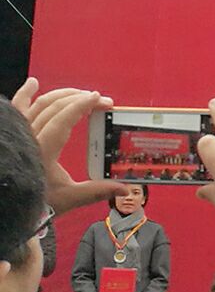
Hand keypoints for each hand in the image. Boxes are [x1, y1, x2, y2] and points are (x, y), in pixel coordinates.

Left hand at [11, 81, 127, 213]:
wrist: (9, 208)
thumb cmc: (38, 203)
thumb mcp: (70, 198)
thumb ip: (98, 191)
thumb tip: (125, 189)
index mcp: (44, 151)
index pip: (64, 119)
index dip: (82, 105)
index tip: (100, 99)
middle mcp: (30, 137)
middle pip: (54, 108)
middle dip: (79, 99)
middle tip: (100, 100)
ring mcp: (20, 133)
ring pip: (38, 105)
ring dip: (60, 95)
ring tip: (79, 92)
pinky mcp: (14, 134)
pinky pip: (17, 108)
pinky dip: (24, 94)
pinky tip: (33, 83)